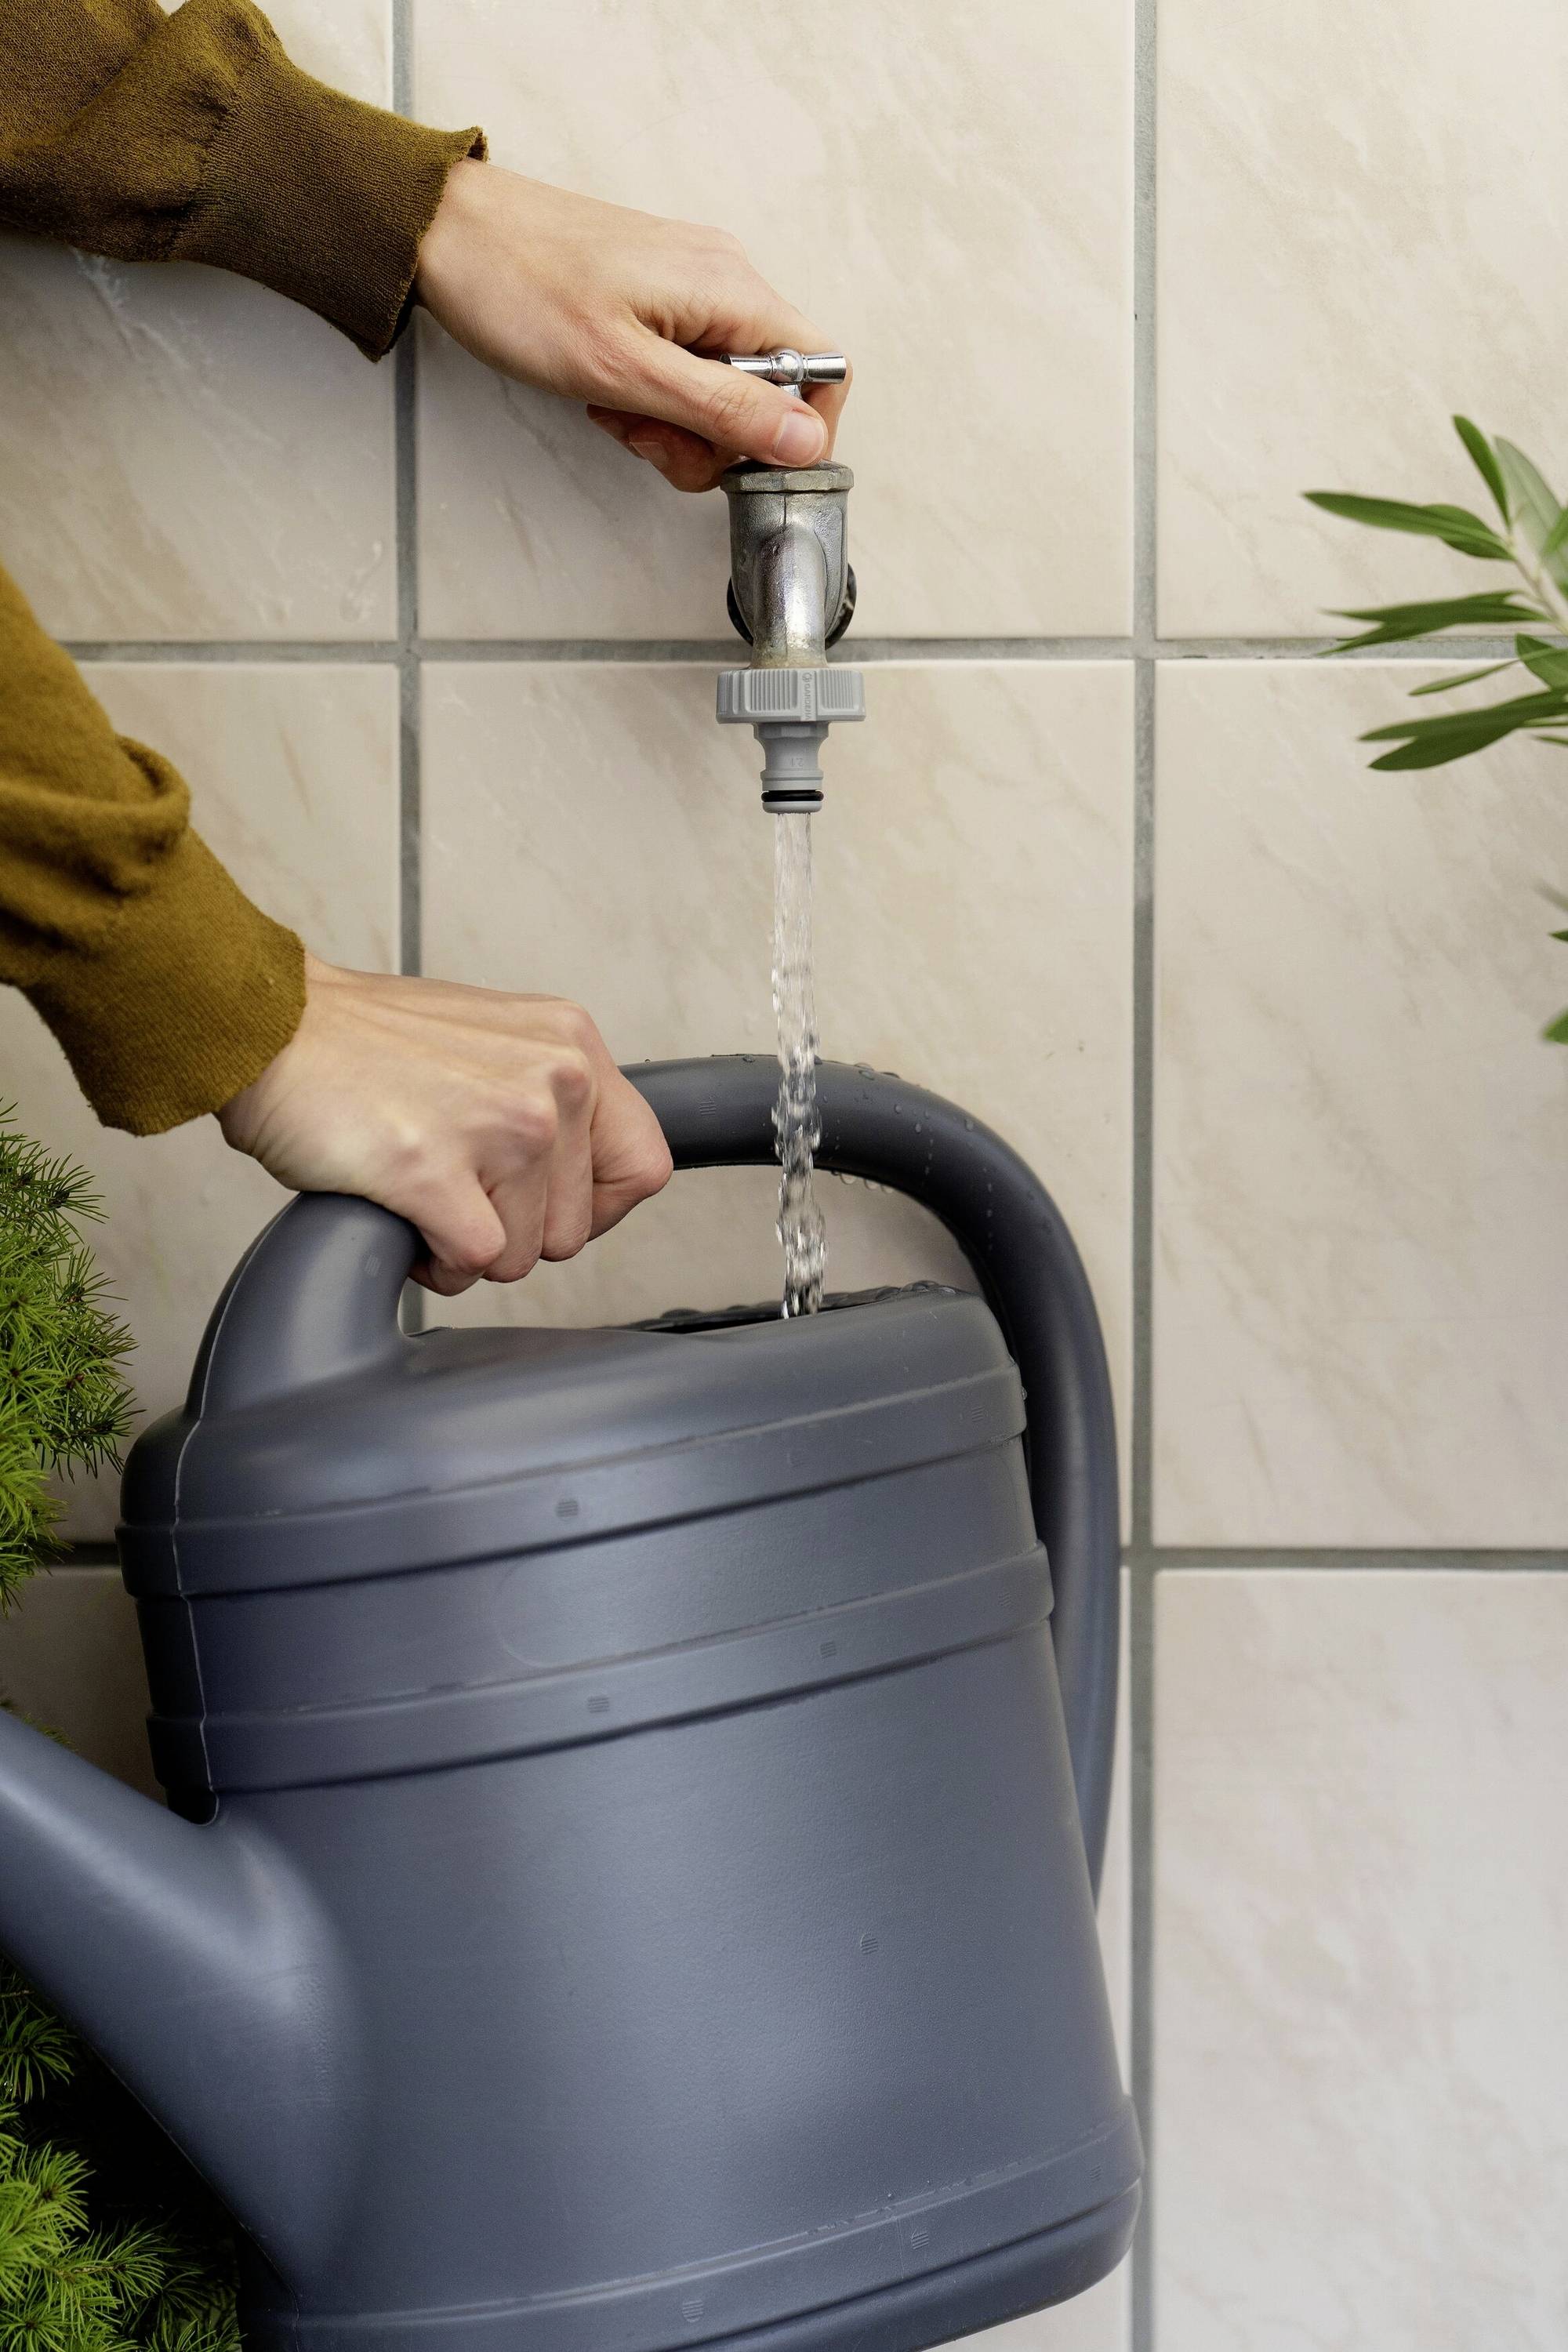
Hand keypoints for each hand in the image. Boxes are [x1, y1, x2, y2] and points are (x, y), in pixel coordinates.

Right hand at [218, 956, 672, 1294]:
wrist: (273, 1028)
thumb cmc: (367, 1044)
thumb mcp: (497, 1042)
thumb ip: (553, 1095)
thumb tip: (585, 1176)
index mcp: (573, 1046)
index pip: (644, 1167)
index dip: (596, 1211)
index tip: (544, 1210)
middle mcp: (554, 1079)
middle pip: (575, 1230)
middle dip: (512, 1231)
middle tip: (455, 1187)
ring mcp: (502, 1124)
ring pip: (521, 1255)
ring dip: (468, 1246)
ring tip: (422, 1189)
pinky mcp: (437, 1169)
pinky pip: (472, 1263)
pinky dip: (434, 1261)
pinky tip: (404, 1215)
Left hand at [415, 159, 848, 492]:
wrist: (447, 232)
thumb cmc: (519, 288)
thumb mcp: (624, 371)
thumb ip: (722, 409)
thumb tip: (805, 440)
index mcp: (731, 290)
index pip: (823, 370)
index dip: (792, 433)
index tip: (735, 462)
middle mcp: (725, 280)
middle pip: (771, 390)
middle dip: (713, 437)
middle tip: (646, 436)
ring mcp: (692, 286)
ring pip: (724, 386)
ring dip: (676, 421)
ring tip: (614, 408)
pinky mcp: (660, 295)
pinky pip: (686, 365)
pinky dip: (653, 394)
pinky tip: (607, 389)